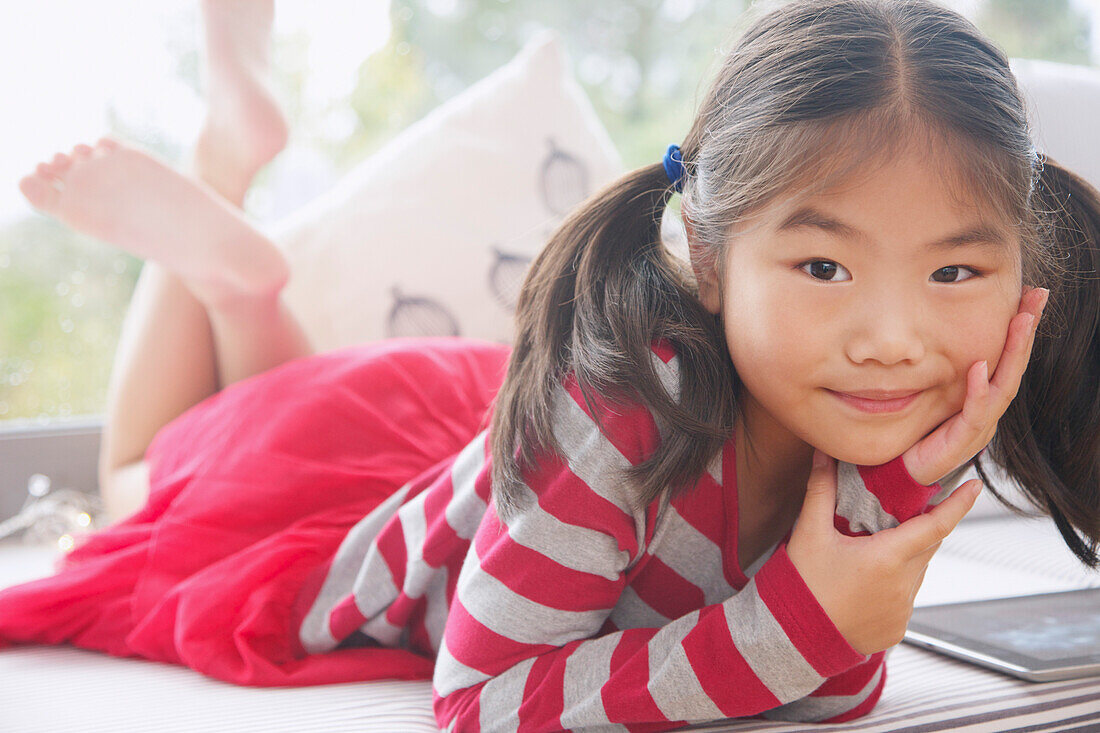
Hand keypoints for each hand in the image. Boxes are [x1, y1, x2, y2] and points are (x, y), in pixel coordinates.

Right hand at [787, 450, 983, 655]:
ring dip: (905, 556)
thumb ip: (821, 490)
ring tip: (873, 551)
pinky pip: (905, 597)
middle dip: (921, 527)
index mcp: (887, 557)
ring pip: (916, 571)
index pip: (936, 525)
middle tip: (905, 512)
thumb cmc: (801, 584)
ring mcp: (903, 610)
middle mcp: (903, 585)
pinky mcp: (897, 628)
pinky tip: (865, 583)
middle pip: (926, 546)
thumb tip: (824, 454)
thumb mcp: (809, 532)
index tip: (974, 486)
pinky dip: (893, 584)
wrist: (793, 637)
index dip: (958, 505)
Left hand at [902, 286, 1049, 486]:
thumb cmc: (916, 433)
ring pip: (1004, 385)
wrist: (899, 474)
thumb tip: (935, 329)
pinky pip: (975, 412)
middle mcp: (987, 411)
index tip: (1028, 296)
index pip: (1006, 357)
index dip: (1019, 328)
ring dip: (1013, 351)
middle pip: (1013, 366)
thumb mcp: (931, 393)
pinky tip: (979, 367)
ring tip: (1020, 320)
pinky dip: (978, 389)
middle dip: (1026, 330)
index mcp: (983, 398)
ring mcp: (978, 427)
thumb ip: (942, 369)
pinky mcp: (961, 442)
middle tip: (1037, 297)